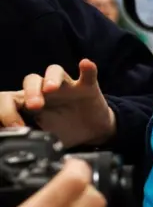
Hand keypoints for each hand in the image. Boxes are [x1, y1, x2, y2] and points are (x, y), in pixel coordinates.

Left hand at [0, 60, 115, 148]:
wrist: (91, 132)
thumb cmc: (64, 131)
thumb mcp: (43, 138)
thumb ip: (29, 137)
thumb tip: (14, 142)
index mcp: (29, 102)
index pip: (10, 98)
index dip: (8, 111)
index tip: (17, 127)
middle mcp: (46, 90)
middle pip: (32, 80)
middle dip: (31, 93)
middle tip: (35, 107)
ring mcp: (67, 86)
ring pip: (54, 71)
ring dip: (52, 78)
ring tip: (52, 88)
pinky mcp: (87, 87)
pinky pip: (87, 75)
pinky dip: (87, 69)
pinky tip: (85, 65)